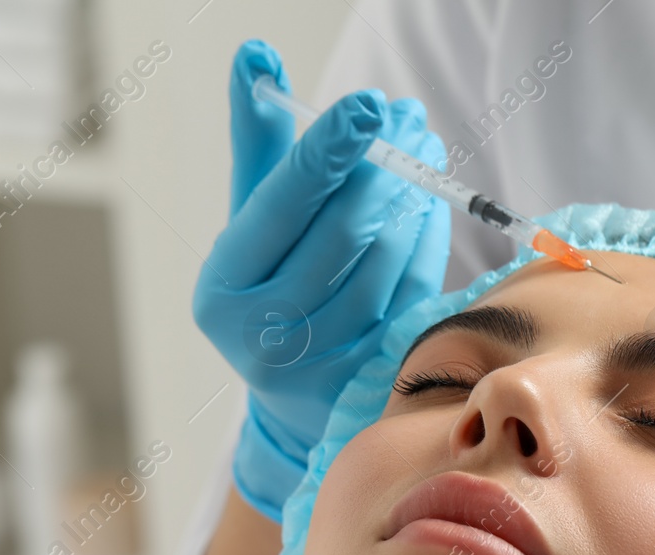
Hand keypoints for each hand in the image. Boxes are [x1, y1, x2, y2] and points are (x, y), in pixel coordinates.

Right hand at [193, 40, 450, 521]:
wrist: (295, 398)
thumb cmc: (271, 285)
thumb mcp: (251, 221)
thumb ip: (259, 143)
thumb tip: (257, 56)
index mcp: (225, 286)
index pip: (282, 205)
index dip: (329, 151)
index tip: (370, 103)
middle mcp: (265, 333)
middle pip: (343, 232)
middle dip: (385, 166)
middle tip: (408, 118)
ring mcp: (322, 364)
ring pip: (386, 261)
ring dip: (415, 196)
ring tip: (424, 149)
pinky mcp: (372, 379)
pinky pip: (415, 290)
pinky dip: (428, 238)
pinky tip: (430, 201)